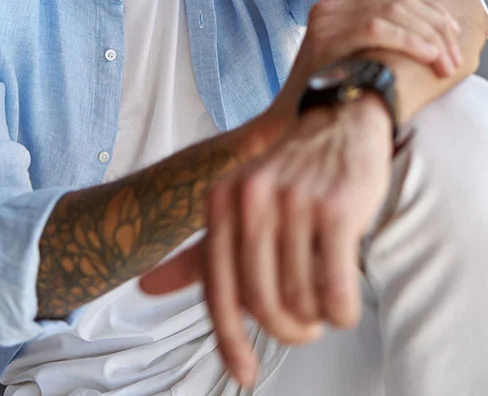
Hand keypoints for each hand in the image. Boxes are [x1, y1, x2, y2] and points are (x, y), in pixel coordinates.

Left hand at [140, 97, 392, 386]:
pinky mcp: (339, 207)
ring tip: (322, 305)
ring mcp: (296, 200)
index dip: (229, 339)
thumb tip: (145, 287)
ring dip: (315, 320)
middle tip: (301, 328)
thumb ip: (198, 251)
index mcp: (221, 198)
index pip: (217, 286)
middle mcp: (252, 196)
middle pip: (259, 301)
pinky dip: (340, 312)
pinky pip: (336, 290)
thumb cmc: (289, 172)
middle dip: (283, 331)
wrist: (341, 118)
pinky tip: (342, 305)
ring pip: (300, 300)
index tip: (243, 372)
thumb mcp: (238, 202)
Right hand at [295, 0, 461, 82]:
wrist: (300, 121)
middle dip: (435, 25)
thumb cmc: (336, 95)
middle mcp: (331, 5)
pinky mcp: (327, 35)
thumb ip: (374, 33)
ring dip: (429, 35)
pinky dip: (409, 40)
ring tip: (446, 63)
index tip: (452, 33)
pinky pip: (378, 27)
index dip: (431, 9)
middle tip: (454, 56)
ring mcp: (327, 18)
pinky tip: (429, 57)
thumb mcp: (355, 57)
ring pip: (393, 9)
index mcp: (339, 5)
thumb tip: (412, 19)